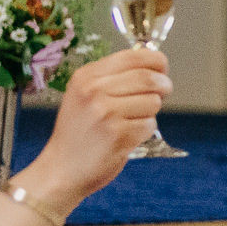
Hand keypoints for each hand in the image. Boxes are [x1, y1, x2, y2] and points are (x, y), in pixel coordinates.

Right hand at [10, 47, 170, 213]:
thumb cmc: (79, 133)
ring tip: (131, 121)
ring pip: (153, 102)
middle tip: (164, 91)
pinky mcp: (118, 135)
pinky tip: (127, 137)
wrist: (62, 169)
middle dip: (164, 85)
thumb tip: (154, 68)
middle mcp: (94, 90)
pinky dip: (145, 131)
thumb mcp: (84, 96)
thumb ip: (113, 80)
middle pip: (148, 78)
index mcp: (86, 76)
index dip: (156, 61)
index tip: (163, 68)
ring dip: (151, 112)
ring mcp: (106, 113)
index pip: (132, 57)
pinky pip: (149, 125)